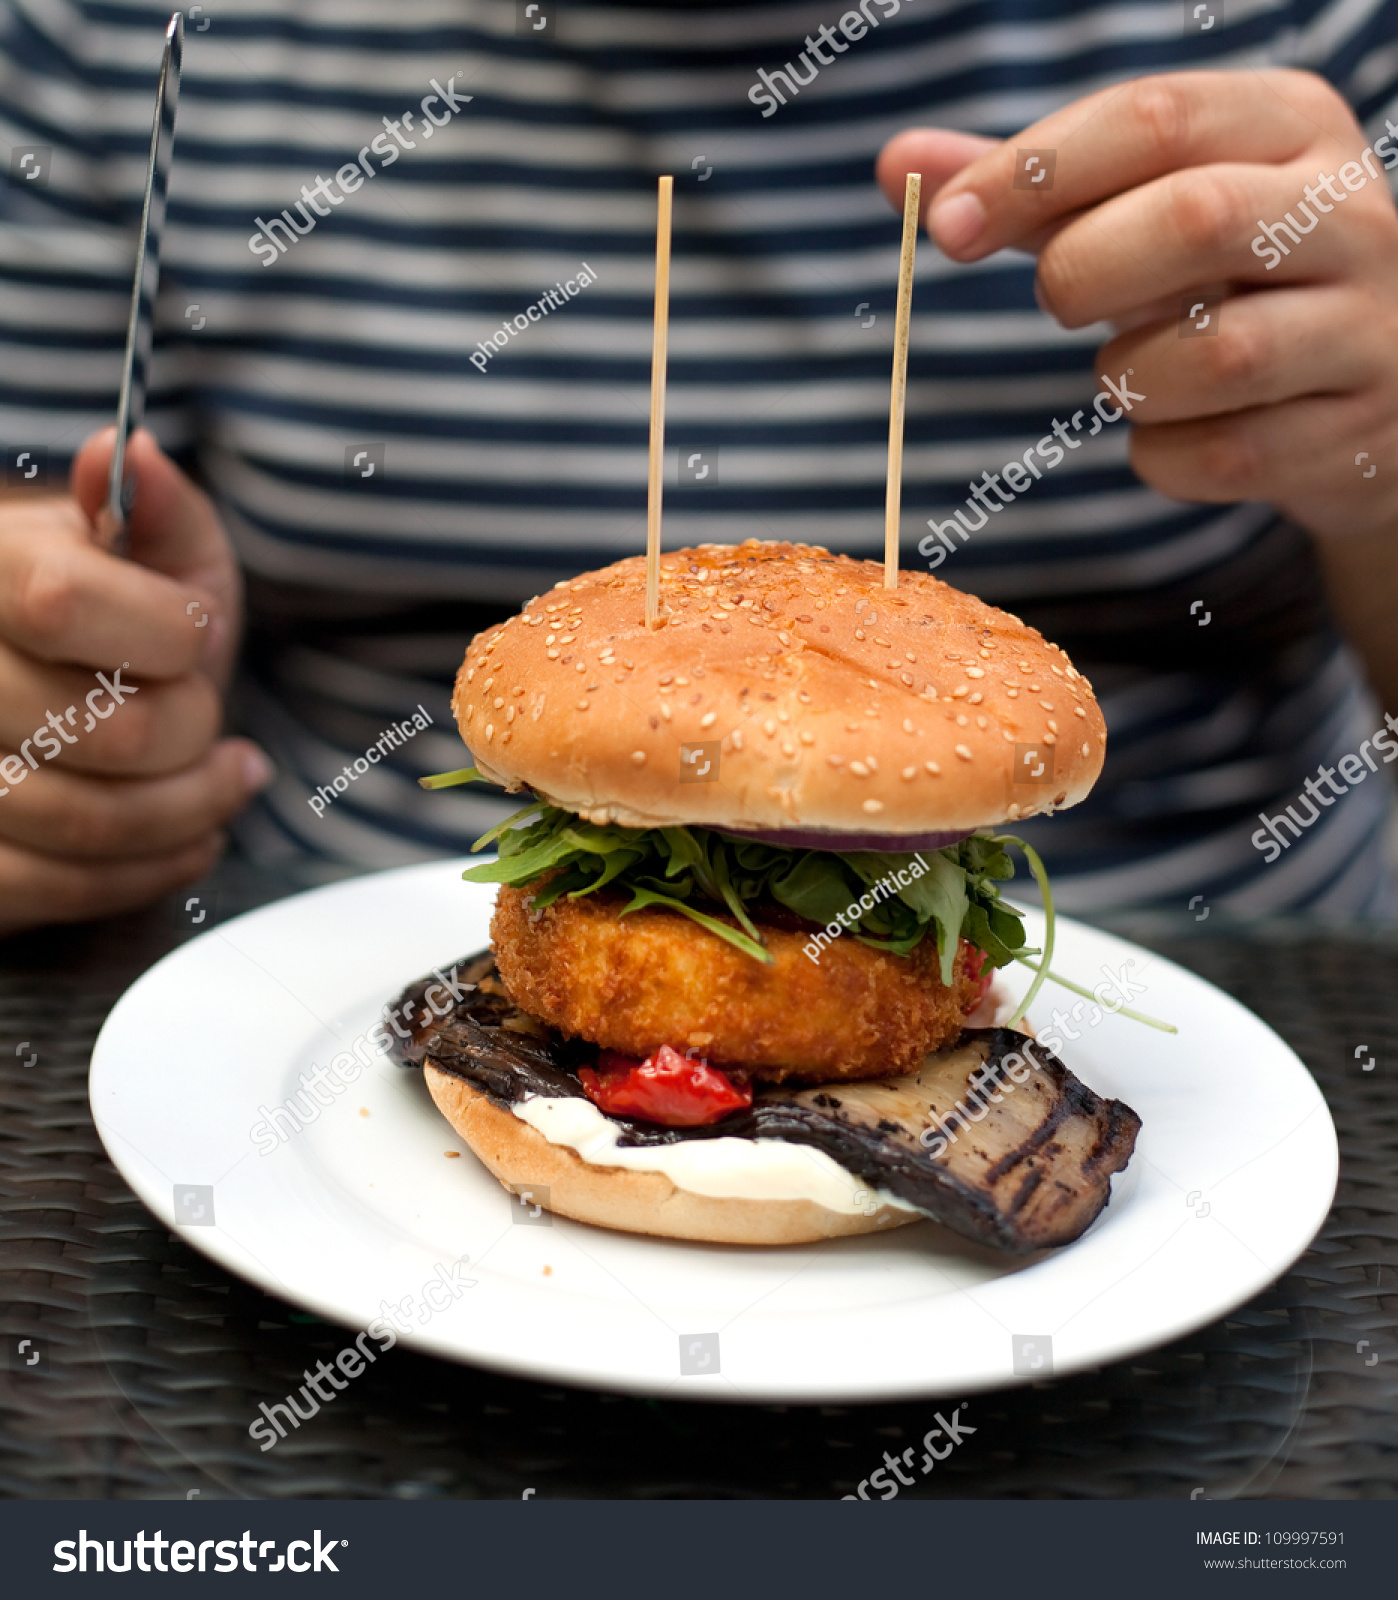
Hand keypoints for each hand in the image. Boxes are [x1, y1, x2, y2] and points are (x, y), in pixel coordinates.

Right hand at [0, 428, 268, 935]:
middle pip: (103, 729)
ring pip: (84, 822)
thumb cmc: (111, 617)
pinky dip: (146, 871)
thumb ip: (154, 512)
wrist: (48, 683)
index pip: (61, 605)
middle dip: (192, 728)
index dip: (163, 633)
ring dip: (190, 809)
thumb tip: (131, 456)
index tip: (193, 636)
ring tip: (227, 778)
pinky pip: (49, 890)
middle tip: (209, 715)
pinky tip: (190, 835)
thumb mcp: (148, 551)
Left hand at [878, 71, 1397, 541]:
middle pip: (1192, 219)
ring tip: (1135, 370)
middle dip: (1082, 270)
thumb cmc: (1232, 281)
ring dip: (1128, 377)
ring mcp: (1365, 331)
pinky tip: (1175, 434)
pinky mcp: (1352, 439)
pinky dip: (1163, 458)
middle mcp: (1350, 215)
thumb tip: (894, 165)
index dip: (1033, 172)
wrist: (1374, 394)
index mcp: (1292, 127)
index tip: (946, 225)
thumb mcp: (1149, 209)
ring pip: (1211, 354)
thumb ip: (1034, 189)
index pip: (1153, 116)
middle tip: (1055, 302)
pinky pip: (1221, 458)